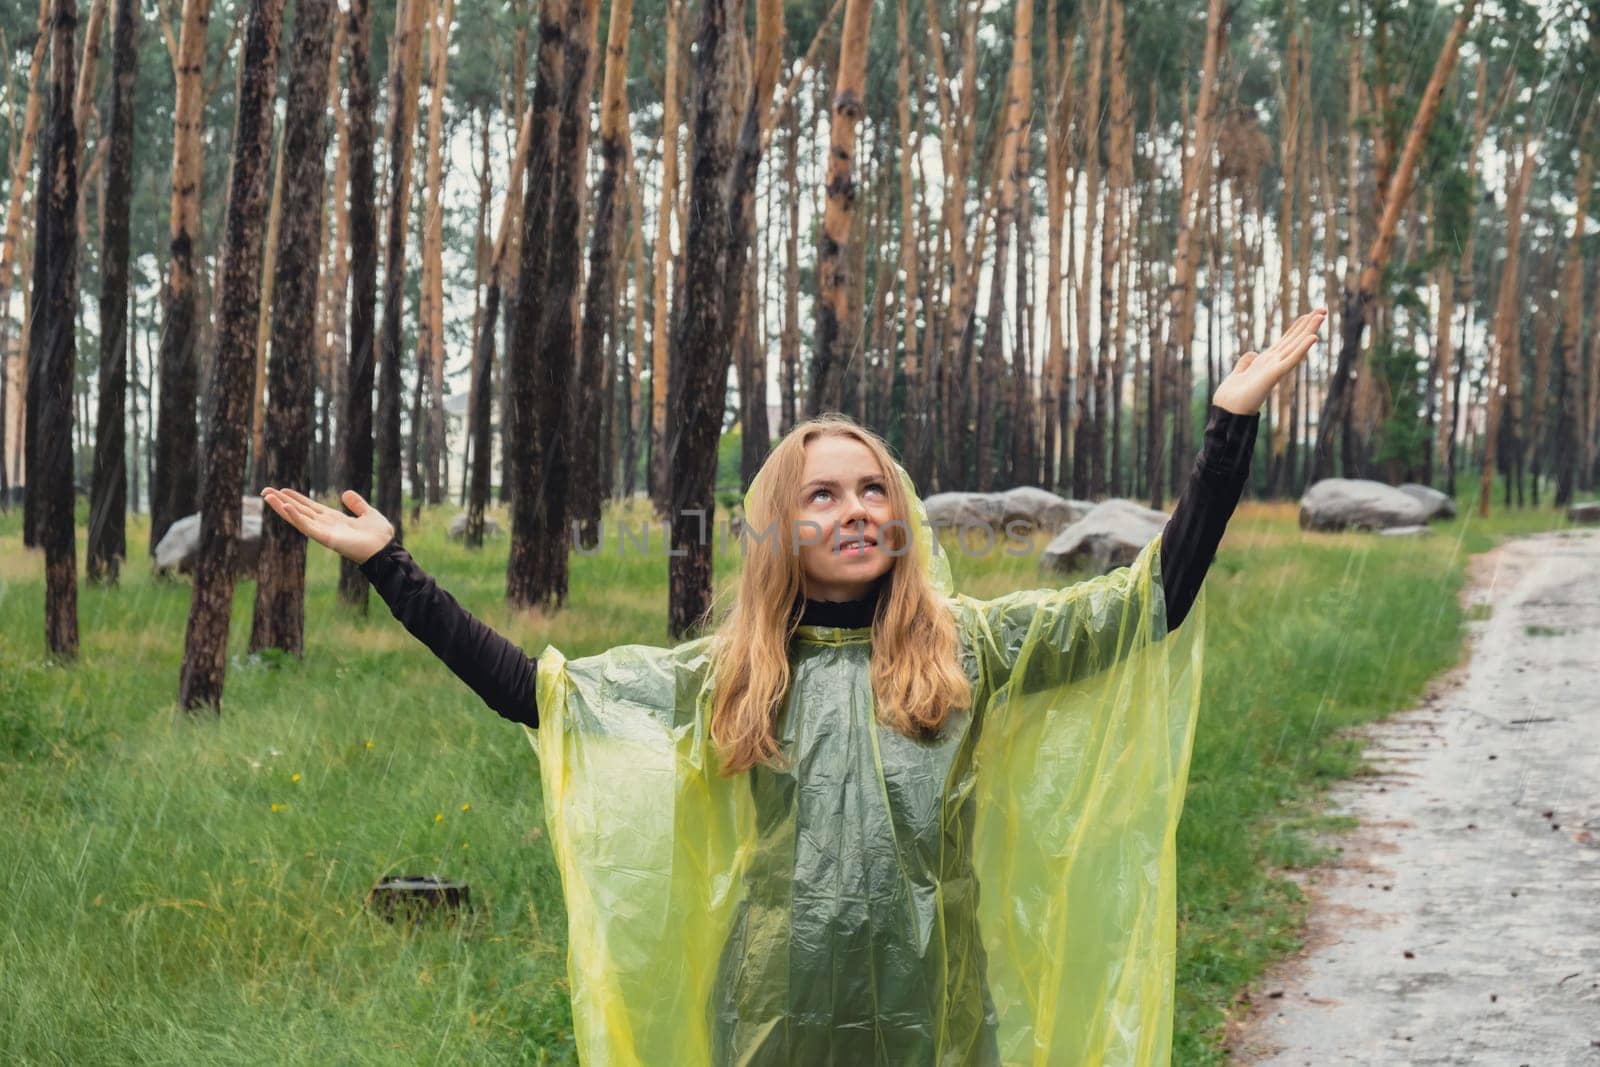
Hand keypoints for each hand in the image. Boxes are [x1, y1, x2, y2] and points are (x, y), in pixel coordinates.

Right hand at [260, 487, 394, 564]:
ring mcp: (324, 532)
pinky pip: (307, 527)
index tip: (282, 490)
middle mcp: (326, 526)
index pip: (310, 507)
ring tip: (267, 496)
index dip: (296, 498)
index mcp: (334, 520)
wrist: (386, 550)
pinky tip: (286, 507)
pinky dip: (296, 517)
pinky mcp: (326, 538)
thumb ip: (357, 504)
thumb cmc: (380, 536)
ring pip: (298, 518)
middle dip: (282, 502)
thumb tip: (346, 493)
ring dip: (282, 508)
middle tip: (265, 491)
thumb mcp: (368, 514)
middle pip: (299, 511)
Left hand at [1211, 307, 1327, 414]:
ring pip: (1296, 346)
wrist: (1227, 411)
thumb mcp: (1237, 374)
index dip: (1296, 327)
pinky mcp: (1274, 374)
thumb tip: (1252, 353)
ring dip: (1309, 331)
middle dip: (1308, 324)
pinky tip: (1313, 338)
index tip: (1307, 314)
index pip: (1285, 341)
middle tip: (1322, 309)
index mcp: (1266, 362)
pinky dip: (1302, 349)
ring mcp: (1275, 368)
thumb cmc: (1231, 397)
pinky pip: (1291, 360)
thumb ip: (1245, 362)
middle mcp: (1274, 363)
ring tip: (1321, 316)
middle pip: (1294, 340)